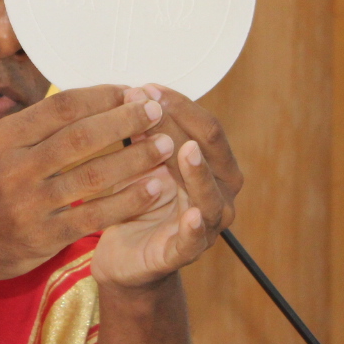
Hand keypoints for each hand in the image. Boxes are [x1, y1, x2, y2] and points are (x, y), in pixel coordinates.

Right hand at [0, 85, 181, 298]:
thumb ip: (34, 128)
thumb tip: (88, 99)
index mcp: (2, 138)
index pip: (62, 107)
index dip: (102, 96)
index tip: (131, 90)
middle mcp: (13, 167)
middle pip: (81, 136)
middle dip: (125, 120)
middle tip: (156, 109)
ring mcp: (27, 204)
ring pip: (93, 175)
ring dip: (136, 157)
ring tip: (166, 145)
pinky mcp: (42, 236)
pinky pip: (95, 215)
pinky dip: (128, 200)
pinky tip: (154, 189)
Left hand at [91, 85, 243, 289]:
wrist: (124, 255)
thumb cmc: (138, 201)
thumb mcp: (139, 161)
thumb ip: (144, 133)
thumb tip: (136, 94)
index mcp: (214, 167)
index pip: (206, 127)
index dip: (178, 105)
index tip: (147, 88)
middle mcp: (219, 193)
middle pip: (210, 152)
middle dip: (180, 125)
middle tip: (149, 105)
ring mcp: (207, 225)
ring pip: (210, 195)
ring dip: (197, 171)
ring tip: (187, 151)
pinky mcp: (184, 253)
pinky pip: (194, 239)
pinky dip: (195, 227)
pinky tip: (192, 214)